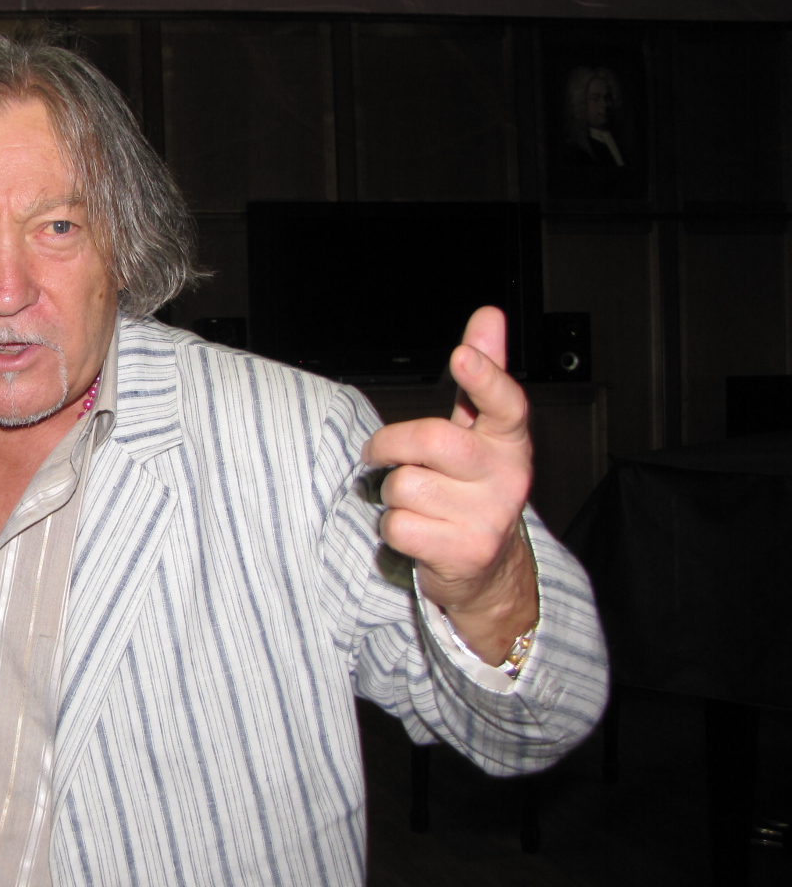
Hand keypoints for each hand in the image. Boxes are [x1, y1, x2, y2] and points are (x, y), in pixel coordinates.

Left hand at [361, 306, 537, 664]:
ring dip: (392, 494)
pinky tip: (417, 531)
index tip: (461, 355)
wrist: (488, 569)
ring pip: (406, 486)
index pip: (504, 402)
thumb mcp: (481, 432)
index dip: (484, 376)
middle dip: (390, 444)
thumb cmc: (473, 488)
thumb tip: (488, 316)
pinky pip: (399, 525)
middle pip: (432, 441)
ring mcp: (489, 516)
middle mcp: (507, 476)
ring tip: (415, 502)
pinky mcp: (464, 551)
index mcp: (510, 441)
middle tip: (377, 453)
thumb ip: (481, 376)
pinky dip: (394, 528)